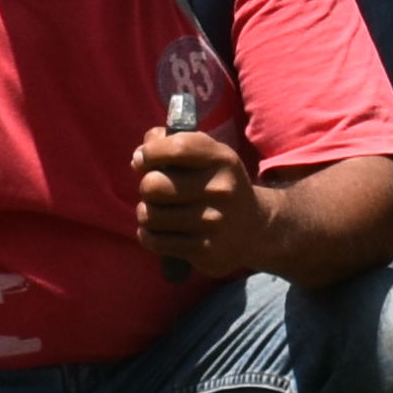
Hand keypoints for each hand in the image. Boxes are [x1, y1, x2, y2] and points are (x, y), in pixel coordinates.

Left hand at [132, 125, 265, 282]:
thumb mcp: (205, 156)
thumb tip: (139, 158)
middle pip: (153, 185)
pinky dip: (148, 235)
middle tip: (157, 191)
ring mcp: (212, 221)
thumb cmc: (215, 183)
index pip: (177, 148)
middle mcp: (220, 189)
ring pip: (149, 215)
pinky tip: (159, 230)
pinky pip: (154, 240)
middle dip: (147, 187)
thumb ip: (170, 143)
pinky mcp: (203, 249)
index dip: (150, 153)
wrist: (253, 228)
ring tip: (159, 211)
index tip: (143, 160)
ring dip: (146, 212)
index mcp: (220, 159)